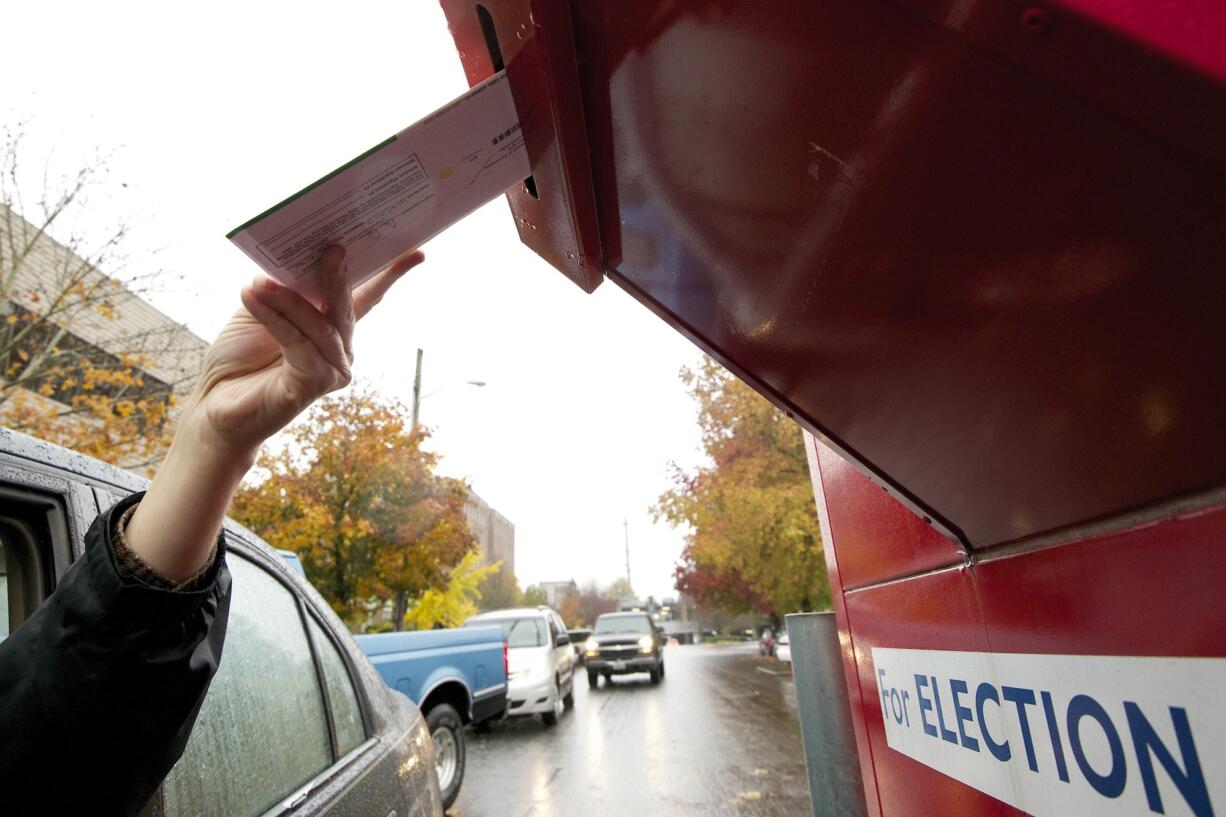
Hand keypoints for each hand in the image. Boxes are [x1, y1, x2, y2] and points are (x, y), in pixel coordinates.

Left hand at [189, 245, 424, 457]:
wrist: (215, 408)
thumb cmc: (238, 359)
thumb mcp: (260, 309)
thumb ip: (282, 288)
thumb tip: (292, 260)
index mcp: (332, 328)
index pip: (366, 297)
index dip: (390, 274)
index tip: (416, 251)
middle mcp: (339, 350)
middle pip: (347, 307)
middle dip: (340, 276)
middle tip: (331, 248)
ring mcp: (332, 369)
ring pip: (321, 324)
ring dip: (289, 300)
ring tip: (260, 281)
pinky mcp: (315, 384)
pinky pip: (298, 342)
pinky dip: (274, 318)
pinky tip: (252, 298)